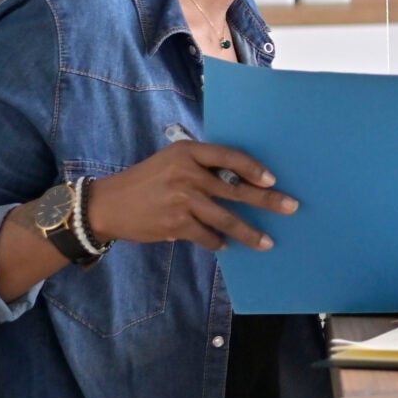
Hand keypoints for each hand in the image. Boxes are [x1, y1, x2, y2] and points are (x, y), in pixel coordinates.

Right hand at [85, 142, 294, 253]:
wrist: (106, 205)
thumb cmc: (146, 181)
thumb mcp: (172, 161)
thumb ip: (202, 166)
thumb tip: (244, 180)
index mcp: (188, 152)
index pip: (229, 156)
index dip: (253, 168)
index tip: (273, 180)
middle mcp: (186, 173)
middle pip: (236, 188)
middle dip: (267, 200)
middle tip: (291, 207)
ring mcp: (182, 199)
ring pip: (226, 218)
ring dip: (249, 232)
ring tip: (267, 242)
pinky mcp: (175, 223)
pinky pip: (207, 235)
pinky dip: (219, 242)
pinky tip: (227, 245)